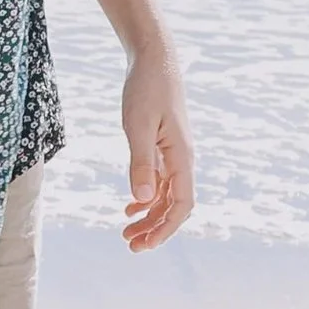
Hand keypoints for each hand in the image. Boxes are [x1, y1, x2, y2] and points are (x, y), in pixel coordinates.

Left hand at [119, 47, 194, 250]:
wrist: (154, 62)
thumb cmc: (146, 91)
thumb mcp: (137, 126)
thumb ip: (141, 162)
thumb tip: (143, 200)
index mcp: (182, 158)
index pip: (181, 205)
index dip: (164, 228)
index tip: (144, 244)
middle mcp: (182, 160)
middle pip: (174, 206)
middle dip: (155, 228)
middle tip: (130, 245)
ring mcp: (174, 154)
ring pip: (166, 195)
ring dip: (149, 215)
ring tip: (127, 231)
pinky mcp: (164, 147)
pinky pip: (160, 181)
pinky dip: (147, 197)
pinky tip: (131, 205)